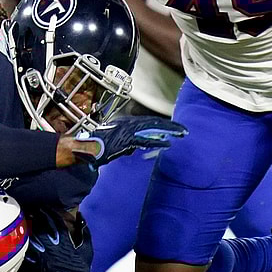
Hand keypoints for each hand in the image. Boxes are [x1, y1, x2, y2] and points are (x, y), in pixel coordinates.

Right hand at [72, 116, 186, 166]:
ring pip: (153, 128)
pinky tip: (168, 144)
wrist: (87, 148)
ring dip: (168, 131)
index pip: (149, 122)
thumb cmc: (97, 146)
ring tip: (182, 134)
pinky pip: (145, 140)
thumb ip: (126, 144)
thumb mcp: (115, 142)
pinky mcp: (127, 139)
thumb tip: (134, 149)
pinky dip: (157, 141)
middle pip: (154, 122)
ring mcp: (128, 130)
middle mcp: (129, 124)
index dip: (163, 125)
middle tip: (184, 130)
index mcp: (126, 123)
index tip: (174, 128)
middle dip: (170, 126)